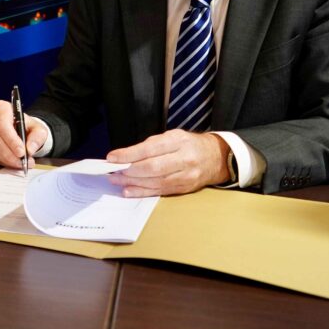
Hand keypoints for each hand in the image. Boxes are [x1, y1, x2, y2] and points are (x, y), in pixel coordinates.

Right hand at [0, 100, 48, 169]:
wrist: (20, 130)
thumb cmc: (27, 127)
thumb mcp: (38, 129)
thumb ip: (37, 137)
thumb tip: (30, 149)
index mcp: (2, 108)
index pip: (3, 125)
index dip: (12, 140)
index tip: (22, 152)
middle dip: (10, 154)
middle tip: (23, 162)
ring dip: (8, 159)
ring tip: (21, 163)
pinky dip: (3, 161)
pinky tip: (13, 162)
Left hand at [106, 130, 230, 196]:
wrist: (216, 158)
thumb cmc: (189, 145)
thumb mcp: (172, 136)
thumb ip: (151, 145)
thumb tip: (127, 155)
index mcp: (179, 141)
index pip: (150, 149)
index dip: (129, 155)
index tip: (112, 158)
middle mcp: (184, 159)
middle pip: (152, 168)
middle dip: (129, 171)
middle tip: (113, 171)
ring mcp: (185, 176)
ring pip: (155, 182)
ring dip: (132, 183)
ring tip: (117, 181)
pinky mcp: (184, 188)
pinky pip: (159, 191)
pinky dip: (142, 192)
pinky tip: (129, 190)